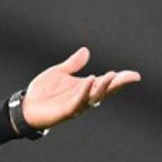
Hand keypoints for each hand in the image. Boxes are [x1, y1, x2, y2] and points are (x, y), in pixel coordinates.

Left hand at [21, 47, 139, 129]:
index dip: (120, 79)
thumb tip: (86, 51)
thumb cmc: (43, 92)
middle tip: (132, 77)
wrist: (26, 107)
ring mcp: (77, 105)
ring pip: (95, 97)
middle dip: (118, 84)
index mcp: (85, 88)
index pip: (106, 83)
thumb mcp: (59, 72)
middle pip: (105, 91)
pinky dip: (85, 91)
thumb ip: (73, 64)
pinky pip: (78, 101)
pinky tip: (90, 80)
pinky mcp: (66, 110)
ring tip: (112, 74)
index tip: (134, 75)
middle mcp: (84, 97)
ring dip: (104, 86)